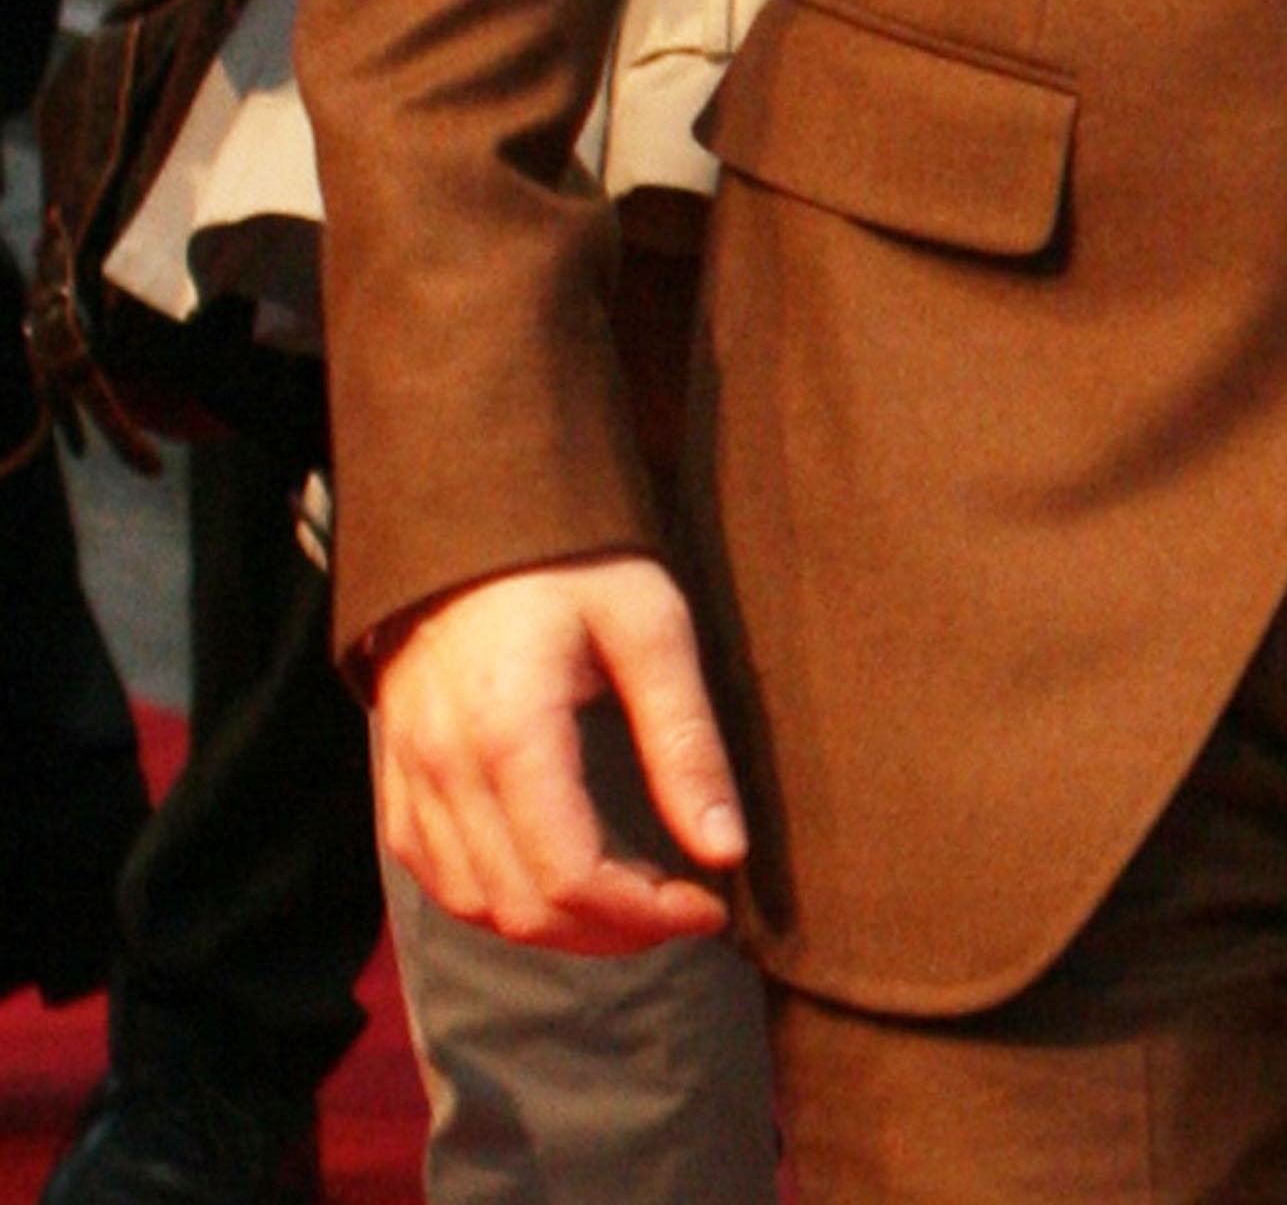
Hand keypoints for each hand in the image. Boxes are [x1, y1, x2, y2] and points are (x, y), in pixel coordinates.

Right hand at [374, 553, 746, 952]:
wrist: (473, 515)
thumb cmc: (573, 562)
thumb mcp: (650, 628)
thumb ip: (685, 742)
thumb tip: (726, 851)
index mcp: (511, 730)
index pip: (570, 877)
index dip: (646, 915)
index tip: (709, 903)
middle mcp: (446, 768)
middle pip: (524, 910)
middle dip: (613, 932)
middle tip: (681, 906)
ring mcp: (410, 778)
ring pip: (477, 907)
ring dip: (560, 927)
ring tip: (633, 899)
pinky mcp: (398, 780)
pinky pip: (440, 878)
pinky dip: (502, 901)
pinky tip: (560, 881)